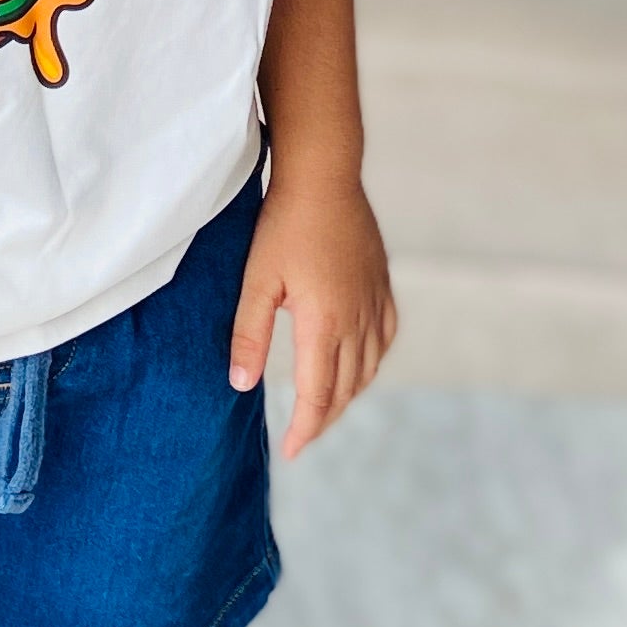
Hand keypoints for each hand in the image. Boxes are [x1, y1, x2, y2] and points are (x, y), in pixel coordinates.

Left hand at [228, 174, 396, 455]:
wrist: (324, 176)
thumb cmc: (283, 225)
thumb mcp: (256, 281)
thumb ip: (249, 336)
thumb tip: (242, 386)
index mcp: (325, 323)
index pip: (318, 394)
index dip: (305, 428)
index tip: (291, 450)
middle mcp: (357, 319)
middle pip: (346, 388)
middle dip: (324, 418)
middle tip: (303, 436)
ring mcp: (374, 301)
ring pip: (369, 367)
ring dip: (348, 394)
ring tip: (325, 407)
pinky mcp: (381, 283)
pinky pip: (385, 337)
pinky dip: (371, 361)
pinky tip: (360, 362)